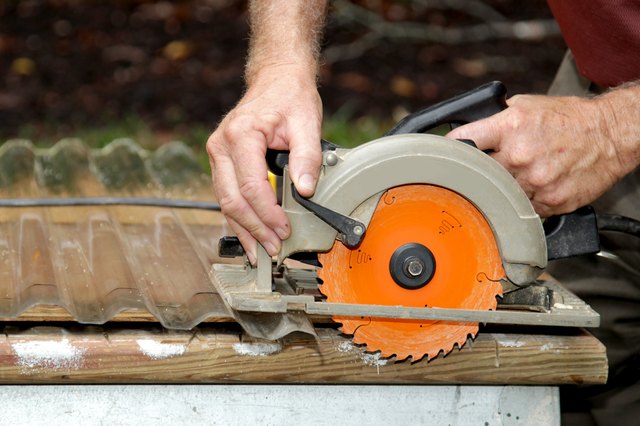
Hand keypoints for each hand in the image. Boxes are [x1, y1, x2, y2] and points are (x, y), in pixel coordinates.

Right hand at [207, 66, 322, 262]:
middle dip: (254, 229)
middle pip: (232, 199)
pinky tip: (251, 236)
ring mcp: (217, 155)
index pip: (250, 186)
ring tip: (261, 252)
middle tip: (274, 249)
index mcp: (240, 135)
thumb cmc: (290, 97)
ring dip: (244, 229)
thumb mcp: (307, 123)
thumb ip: (307, 157)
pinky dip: (240, 218)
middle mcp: (221, 146)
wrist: (276, 79)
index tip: (284, 229)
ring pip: (225, 202)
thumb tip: (305, 190)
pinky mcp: (222, 163)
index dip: (267, 213)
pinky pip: (227, 196)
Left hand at [447, 93, 636, 216]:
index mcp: (510, 127)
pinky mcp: (549, 201)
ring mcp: (534, 182)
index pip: (464, 140)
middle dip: (481, 170)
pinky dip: (525, 200)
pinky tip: (537, 185)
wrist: (609, 134)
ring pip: (501, 193)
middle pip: (479, 172)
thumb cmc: (568, 119)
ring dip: (504, 187)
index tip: (446, 155)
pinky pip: (524, 207)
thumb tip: (470, 132)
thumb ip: (496, 120)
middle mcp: (519, 155)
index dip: (451, 148)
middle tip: (488, 168)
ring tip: (521, 173)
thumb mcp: (526, 105)